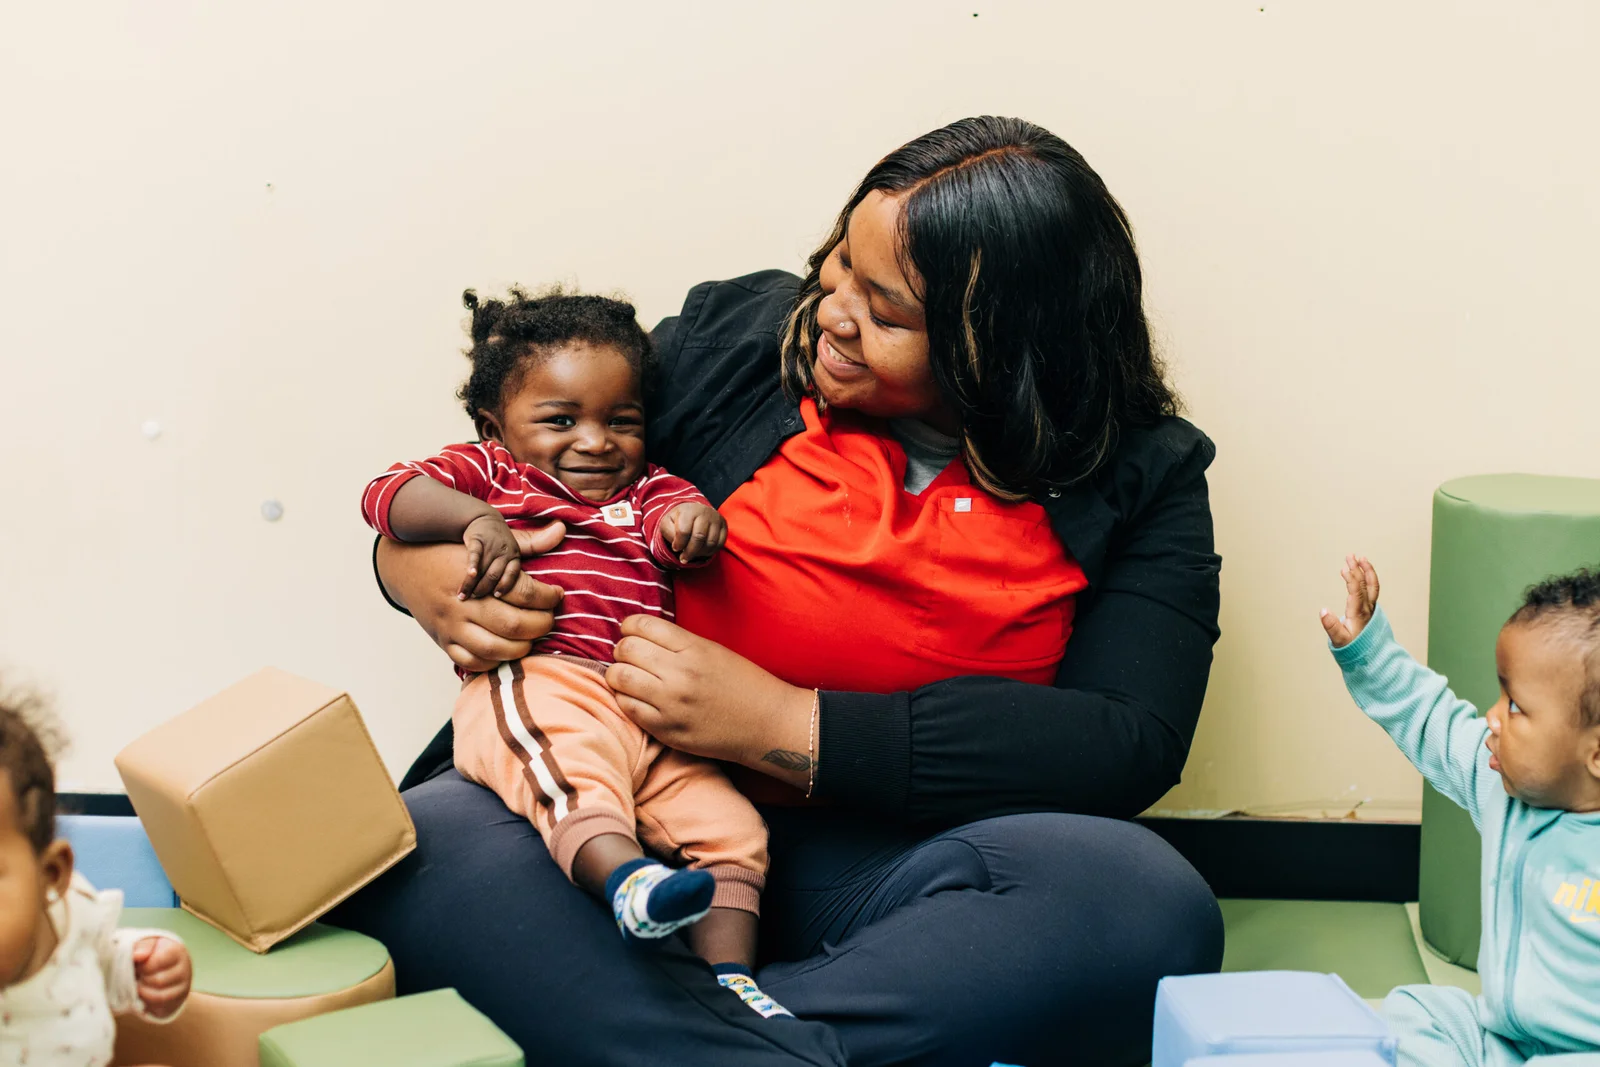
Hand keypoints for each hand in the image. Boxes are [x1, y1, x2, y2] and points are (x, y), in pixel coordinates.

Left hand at [132, 937, 189, 1019]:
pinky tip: (143, 995)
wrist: (166, 967)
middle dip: (142, 980)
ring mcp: (184, 986)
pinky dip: (148, 1003)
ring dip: (143, 993)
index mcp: (177, 951)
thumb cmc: (154, 953)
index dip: (142, 966)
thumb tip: (136, 956)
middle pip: (158, 981)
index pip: (156, 962)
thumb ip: (142, 947)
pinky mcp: (179, 1000)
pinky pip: (160, 1007)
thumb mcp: (148, 945)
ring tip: (138, 986)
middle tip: (137, 977)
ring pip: (159, 996)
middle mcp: (185, 968)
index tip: (137, 965)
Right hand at [375, 524, 565, 672]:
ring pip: (495, 649)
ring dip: (522, 647)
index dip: (548, 597)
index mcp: (475, 575)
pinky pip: (471, 662)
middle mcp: (462, 604)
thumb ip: (526, 541)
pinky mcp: (443, 641)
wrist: (404, 564)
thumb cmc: (452, 551)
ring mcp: (451, 626)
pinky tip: (508, 649)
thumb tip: (561, 529)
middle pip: (513, 624)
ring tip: (532, 636)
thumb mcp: (487, 540)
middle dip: (541, 624)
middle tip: (550, 617)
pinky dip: (495, 661)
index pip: (523, 592)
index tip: (557, 595)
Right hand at [461, 513, 521, 599]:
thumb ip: (517, 564)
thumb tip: (540, 570)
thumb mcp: (513, 550)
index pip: (512, 575)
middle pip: (495, 575)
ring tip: (463, 596)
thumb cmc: (498, 541)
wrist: (483, 517)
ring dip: (472, 584)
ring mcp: (491, 545)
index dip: (504, 586)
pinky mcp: (476, 540)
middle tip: (474, 599)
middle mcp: (504, 551)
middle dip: (484, 589)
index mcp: (514, 556)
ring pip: (483, 569)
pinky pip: (475, 555)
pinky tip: (468, 575)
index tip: (496, 596)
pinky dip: (472, 566)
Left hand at [606, 615, 814, 784]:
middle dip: (622, 650)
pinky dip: (625, 699)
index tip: (632, 633)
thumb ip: (676, 642)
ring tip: (629, 676)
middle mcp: (680, 674)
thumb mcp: (713, 650)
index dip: (630, 627)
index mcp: (693, 648)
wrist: (766, 724)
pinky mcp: (667, 730)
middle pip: (626, 649)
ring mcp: (672, 704)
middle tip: (630, 656)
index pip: (641, 625)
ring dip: (619, 674)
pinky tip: (637, 698)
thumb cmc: (742, 683)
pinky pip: (627, 708)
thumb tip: (636, 635)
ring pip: (620, 678)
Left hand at [658, 503, 726, 564]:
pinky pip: (719, 544)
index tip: (675, 548)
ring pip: (710, 543)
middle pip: (699, 537)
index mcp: (688, 510)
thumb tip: (678, 545)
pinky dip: (710, 552)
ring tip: (692, 554)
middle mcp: (705, 512)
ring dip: (700, 554)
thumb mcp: (667, 523)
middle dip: (690, 552)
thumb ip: (669, 533)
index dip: (678, 544)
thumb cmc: (679, 520)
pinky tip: (701, 551)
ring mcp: (716, 518)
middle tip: (683, 558)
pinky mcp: (724, 525)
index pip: (684, 531)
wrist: (694, 511)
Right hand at [1321, 554, 1379, 647]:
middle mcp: (1367, 608)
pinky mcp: (1369, 610)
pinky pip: (1370, 590)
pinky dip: (1366, 579)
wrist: (1370, 657)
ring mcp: (1370, 608)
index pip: (1357, 590)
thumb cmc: (1353, 648)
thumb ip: (1331, 626)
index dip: (1352, 578)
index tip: (1344, 568)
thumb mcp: (1339, 640)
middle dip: (1359, 569)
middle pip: (1366, 584)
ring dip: (1366, 571)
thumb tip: (1322, 610)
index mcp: (1359, 613)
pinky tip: (1359, 574)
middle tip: (1351, 556)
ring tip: (1359, 559)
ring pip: (1371, 586)